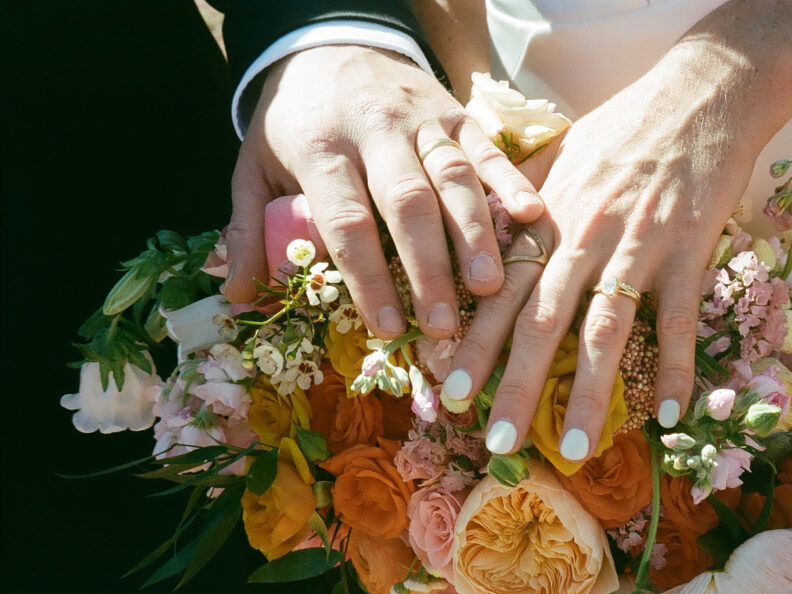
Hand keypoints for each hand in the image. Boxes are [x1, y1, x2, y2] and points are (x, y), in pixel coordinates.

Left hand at [221, 45, 543, 338]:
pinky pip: (485, 147)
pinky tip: (532, 216)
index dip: (370, 279)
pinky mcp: (454, 111)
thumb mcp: (254, 167)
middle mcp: (375, 131)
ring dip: (474, 235)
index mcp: (321, 148)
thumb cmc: (294, 119)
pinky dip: (509, 181)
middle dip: (428, 268)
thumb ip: (247, 229)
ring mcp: (421, 119)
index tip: (388, 330)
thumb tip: (237, 296)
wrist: (328, 43)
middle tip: (443, 324)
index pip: (348, 222)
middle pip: (407, 204)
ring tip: (489, 287)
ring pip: (453, 176)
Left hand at [441, 42, 768, 461]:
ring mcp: (637, 245)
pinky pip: (680, 319)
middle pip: (541, 320)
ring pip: (606, 328)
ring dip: (590, 391)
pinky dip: (676, 368)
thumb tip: (479, 231)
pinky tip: (667, 416)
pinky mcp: (690, 250)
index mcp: (546, 216)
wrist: (702, 93)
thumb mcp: (557, 152)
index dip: (472, 344)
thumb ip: (517, 195)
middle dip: (515, 384)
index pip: (499, 291)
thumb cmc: (624, 125)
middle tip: (496, 442)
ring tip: (577, 446)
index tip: (448, 392)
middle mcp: (583, 235)